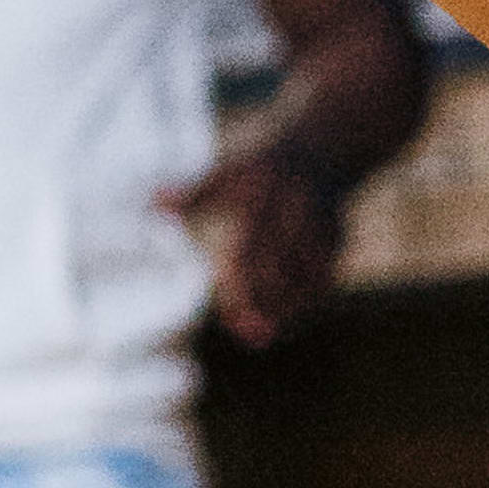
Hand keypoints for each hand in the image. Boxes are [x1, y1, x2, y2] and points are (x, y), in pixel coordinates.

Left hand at [170, 136, 346, 346]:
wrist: (323, 152)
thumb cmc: (260, 171)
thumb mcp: (227, 174)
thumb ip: (192, 194)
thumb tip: (152, 205)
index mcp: (265, 192)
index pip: (250, 246)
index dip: (241, 279)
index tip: (228, 305)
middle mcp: (297, 210)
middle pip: (280, 266)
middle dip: (265, 301)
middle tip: (249, 334)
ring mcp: (321, 226)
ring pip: (306, 277)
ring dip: (287, 309)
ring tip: (262, 335)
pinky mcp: (337, 241)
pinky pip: (324, 278)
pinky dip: (306, 303)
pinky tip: (285, 322)